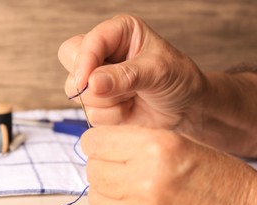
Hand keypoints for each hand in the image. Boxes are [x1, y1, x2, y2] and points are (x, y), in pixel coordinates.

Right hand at [58, 15, 205, 129]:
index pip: (85, 42)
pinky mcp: (97, 103)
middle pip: (70, 62)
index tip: (87, 83)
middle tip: (119, 89)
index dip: (84, 62)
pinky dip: (110, 117)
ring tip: (133, 97)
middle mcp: (103, 54)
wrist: (186, 110)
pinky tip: (129, 109)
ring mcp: (97, 80)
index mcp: (117, 33)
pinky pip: (89, 113)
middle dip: (91, 82)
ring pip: (76, 92)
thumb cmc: (178, 80)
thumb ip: (124, 76)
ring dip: (106, 102)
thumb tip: (91, 84)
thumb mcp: (157, 71)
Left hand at [81, 126, 256, 204]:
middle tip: (120, 170)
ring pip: (95, 197)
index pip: (95, 141)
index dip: (98, 143)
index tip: (102, 147)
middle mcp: (145, 181)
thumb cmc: (222, 184)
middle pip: (93, 169)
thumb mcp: (182, 144)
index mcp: (157, 148)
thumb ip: (137, 142)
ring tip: (130, 191)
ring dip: (107, 192)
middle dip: (103, 166)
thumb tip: (99, 145)